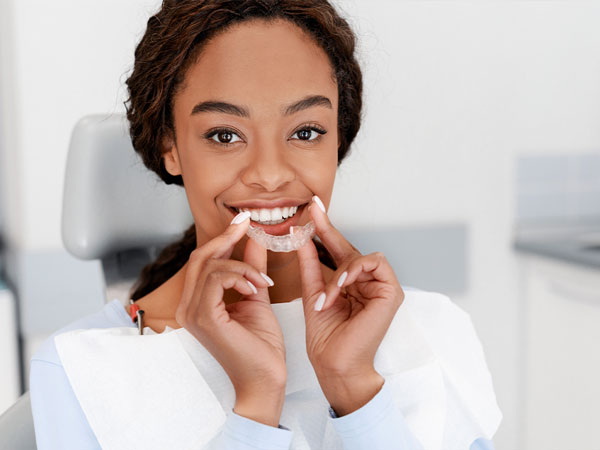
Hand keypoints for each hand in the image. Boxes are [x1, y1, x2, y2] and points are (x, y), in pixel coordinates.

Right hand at [174, 212, 285, 425]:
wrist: (265, 380)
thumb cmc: (261, 347)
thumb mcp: (256, 296)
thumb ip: (251, 268)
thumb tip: (254, 240)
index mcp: (197, 303)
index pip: (203, 261)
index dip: (222, 238)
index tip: (243, 221)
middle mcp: (188, 307)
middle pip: (200, 258)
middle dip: (226, 237)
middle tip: (248, 224)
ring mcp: (192, 313)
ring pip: (210, 265)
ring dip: (242, 265)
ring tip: (262, 281)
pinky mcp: (203, 318)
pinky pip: (217, 279)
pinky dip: (240, 275)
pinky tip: (256, 288)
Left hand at [296, 196, 404, 414]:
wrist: (334, 364)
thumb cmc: (326, 336)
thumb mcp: (313, 291)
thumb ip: (310, 263)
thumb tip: (301, 235)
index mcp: (350, 283)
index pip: (337, 250)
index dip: (325, 228)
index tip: (312, 207)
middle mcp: (367, 283)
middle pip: (350, 248)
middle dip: (329, 230)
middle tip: (312, 211)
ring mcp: (381, 287)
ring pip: (361, 256)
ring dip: (340, 271)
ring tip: (329, 294)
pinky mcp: (392, 292)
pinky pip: (374, 263)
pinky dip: (354, 272)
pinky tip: (342, 285)